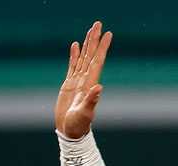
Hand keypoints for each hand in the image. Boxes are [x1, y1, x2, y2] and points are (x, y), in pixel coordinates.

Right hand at [56, 21, 111, 138]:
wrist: (70, 131)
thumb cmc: (78, 124)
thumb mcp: (85, 113)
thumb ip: (92, 100)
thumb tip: (98, 87)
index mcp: (90, 83)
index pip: (98, 60)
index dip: (103, 47)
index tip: (108, 34)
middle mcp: (86, 79)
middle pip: (91, 55)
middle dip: (95, 39)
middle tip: (98, 24)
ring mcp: (77, 81)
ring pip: (83, 58)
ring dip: (86, 44)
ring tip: (90, 30)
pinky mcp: (69, 84)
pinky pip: (72, 65)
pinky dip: (74, 55)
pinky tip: (75, 45)